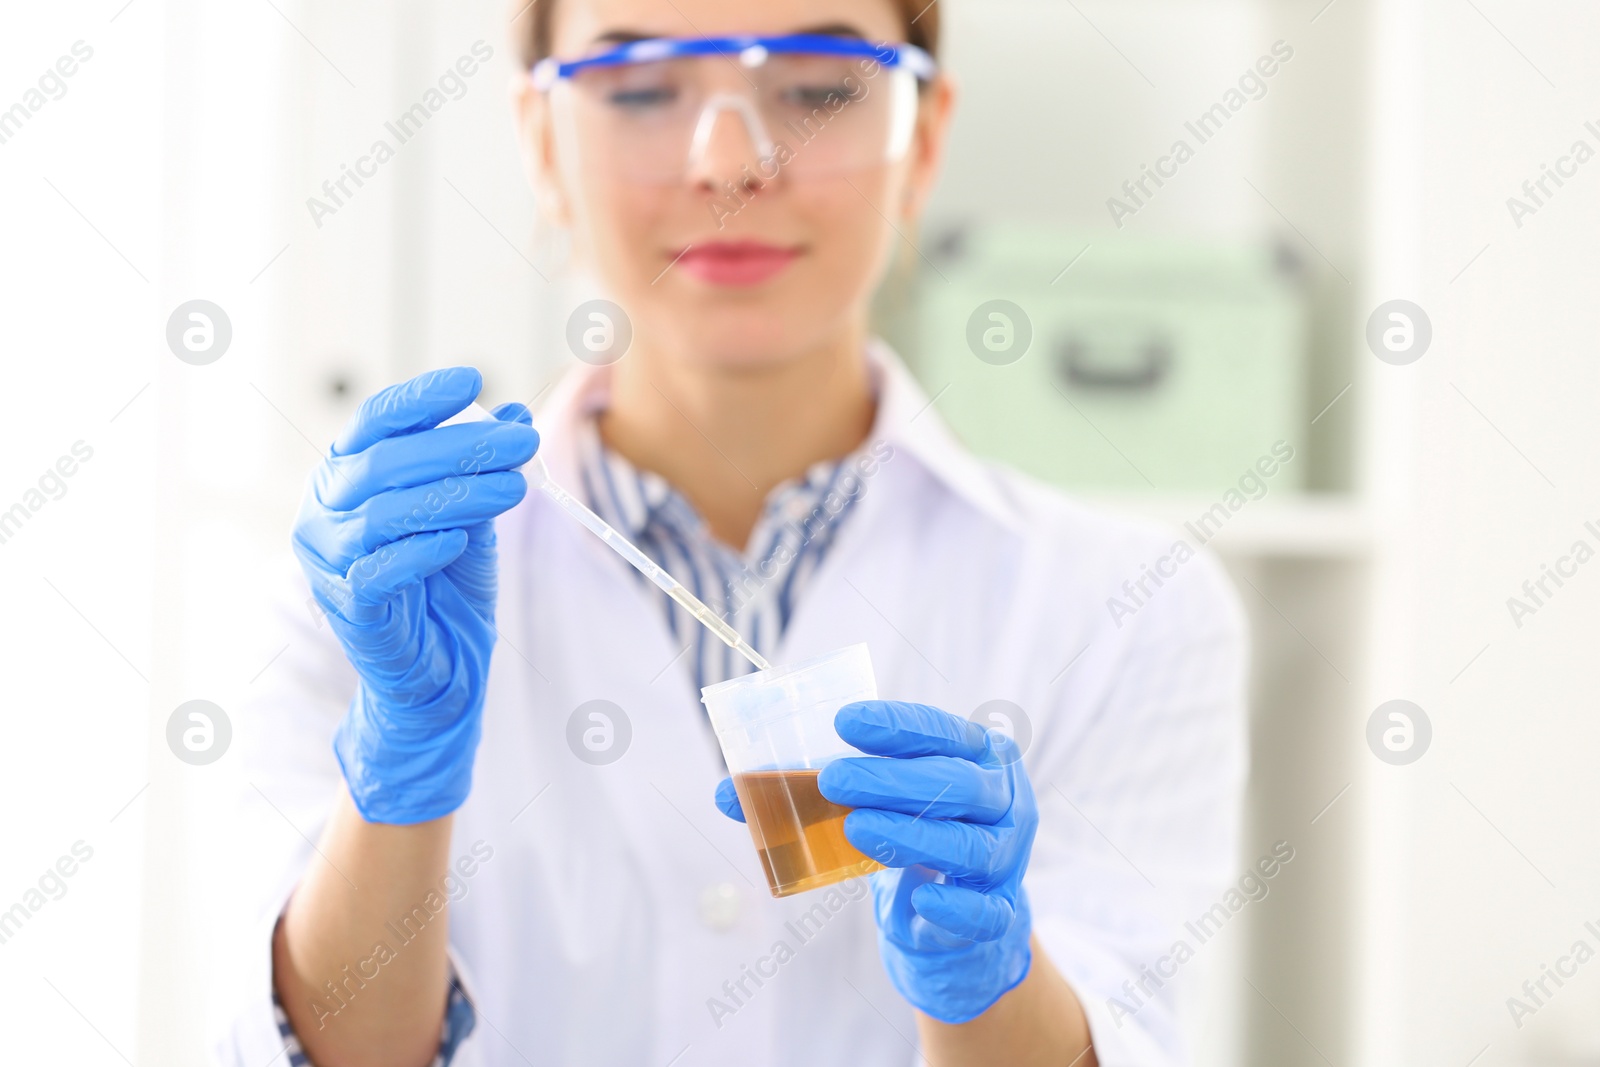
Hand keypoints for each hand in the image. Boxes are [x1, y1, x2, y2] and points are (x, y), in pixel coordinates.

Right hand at [291, 367, 538, 823]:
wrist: (438, 670)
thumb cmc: (446, 586)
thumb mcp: (471, 515)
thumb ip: (483, 468)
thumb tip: (518, 416)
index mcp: (346, 477)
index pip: (374, 422)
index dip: (421, 399)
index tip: (474, 381)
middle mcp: (324, 511)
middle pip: (385, 463)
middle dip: (460, 447)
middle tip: (521, 443)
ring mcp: (329, 559)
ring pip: (386, 512)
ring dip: (457, 494)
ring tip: (516, 486)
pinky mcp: (348, 605)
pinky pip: (381, 569)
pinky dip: (423, 549)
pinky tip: (462, 539)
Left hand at [716, 700, 1037, 1023]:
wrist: (959, 921)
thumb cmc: (913, 837)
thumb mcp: (874, 804)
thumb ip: (811, 793)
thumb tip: (727, 791)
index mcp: (978, 756)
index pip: (942, 731)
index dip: (896, 726)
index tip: (843, 722)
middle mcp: (1004, 801)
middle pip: (955, 783)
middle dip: (893, 779)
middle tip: (833, 780)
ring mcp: (1006, 860)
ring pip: (967, 844)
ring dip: (910, 834)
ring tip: (857, 829)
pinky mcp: (998, 915)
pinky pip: (983, 911)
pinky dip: (954, 904)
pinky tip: (921, 896)